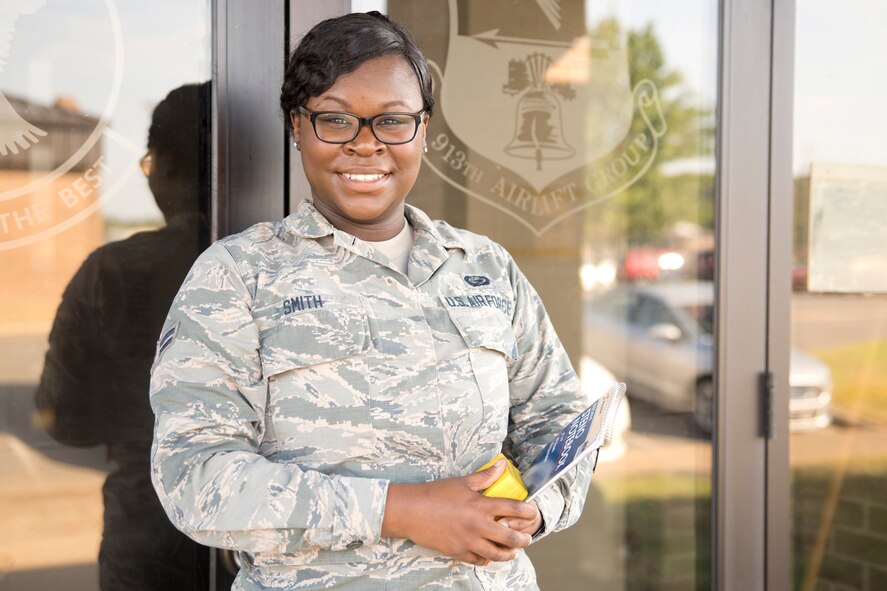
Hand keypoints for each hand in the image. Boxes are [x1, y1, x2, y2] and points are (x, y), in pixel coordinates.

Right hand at [381, 459, 537, 565]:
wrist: (412, 511)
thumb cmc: (436, 493)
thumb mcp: (463, 482)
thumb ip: (485, 476)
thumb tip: (502, 465)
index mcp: (480, 506)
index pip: (513, 509)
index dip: (527, 512)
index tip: (533, 513)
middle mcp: (478, 525)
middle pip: (510, 537)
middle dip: (523, 540)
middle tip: (527, 539)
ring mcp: (468, 541)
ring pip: (496, 554)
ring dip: (509, 554)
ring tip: (513, 551)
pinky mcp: (458, 552)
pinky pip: (479, 560)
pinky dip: (487, 559)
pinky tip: (490, 555)